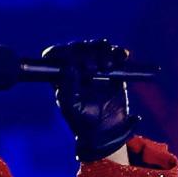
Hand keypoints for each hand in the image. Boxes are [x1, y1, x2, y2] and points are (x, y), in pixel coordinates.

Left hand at [42, 39, 138, 162]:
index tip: (73, 62)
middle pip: (78, 47)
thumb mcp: (71, 107)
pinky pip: (114, 54)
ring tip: (107, 66)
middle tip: (92, 69)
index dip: (63, 53)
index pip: (56, 55)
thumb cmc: (83, 121)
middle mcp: (76, 67)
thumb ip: (68, 88)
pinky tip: (122, 58)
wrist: (105, 130)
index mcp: (61, 75)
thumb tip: (70, 67)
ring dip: (102, 51)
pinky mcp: (112, 68)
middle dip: (85, 53)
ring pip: (96, 46)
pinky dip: (118, 53)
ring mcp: (94, 65)